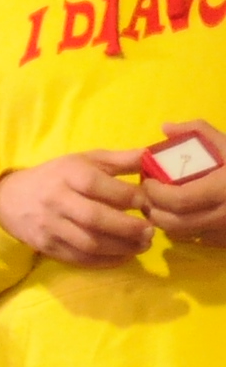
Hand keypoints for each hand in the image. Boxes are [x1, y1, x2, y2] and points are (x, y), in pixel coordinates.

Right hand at [0, 150, 152, 265]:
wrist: (10, 200)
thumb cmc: (56, 177)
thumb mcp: (84, 160)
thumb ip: (119, 160)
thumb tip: (153, 157)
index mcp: (68, 174)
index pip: (97, 185)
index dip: (125, 195)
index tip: (146, 202)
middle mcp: (56, 201)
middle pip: (93, 218)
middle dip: (126, 227)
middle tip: (151, 231)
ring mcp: (50, 226)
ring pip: (88, 242)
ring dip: (120, 247)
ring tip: (142, 246)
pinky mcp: (47, 246)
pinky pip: (78, 258)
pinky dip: (104, 261)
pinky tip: (123, 256)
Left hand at [135, 119, 225, 245]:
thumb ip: (200, 132)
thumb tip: (166, 127)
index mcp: (224, 188)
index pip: (177, 200)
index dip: (155, 193)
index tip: (148, 182)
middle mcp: (223, 215)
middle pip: (174, 223)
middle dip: (154, 210)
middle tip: (148, 197)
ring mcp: (225, 231)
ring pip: (183, 235)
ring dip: (166, 222)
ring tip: (161, 206)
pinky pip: (198, 240)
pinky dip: (186, 230)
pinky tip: (186, 215)